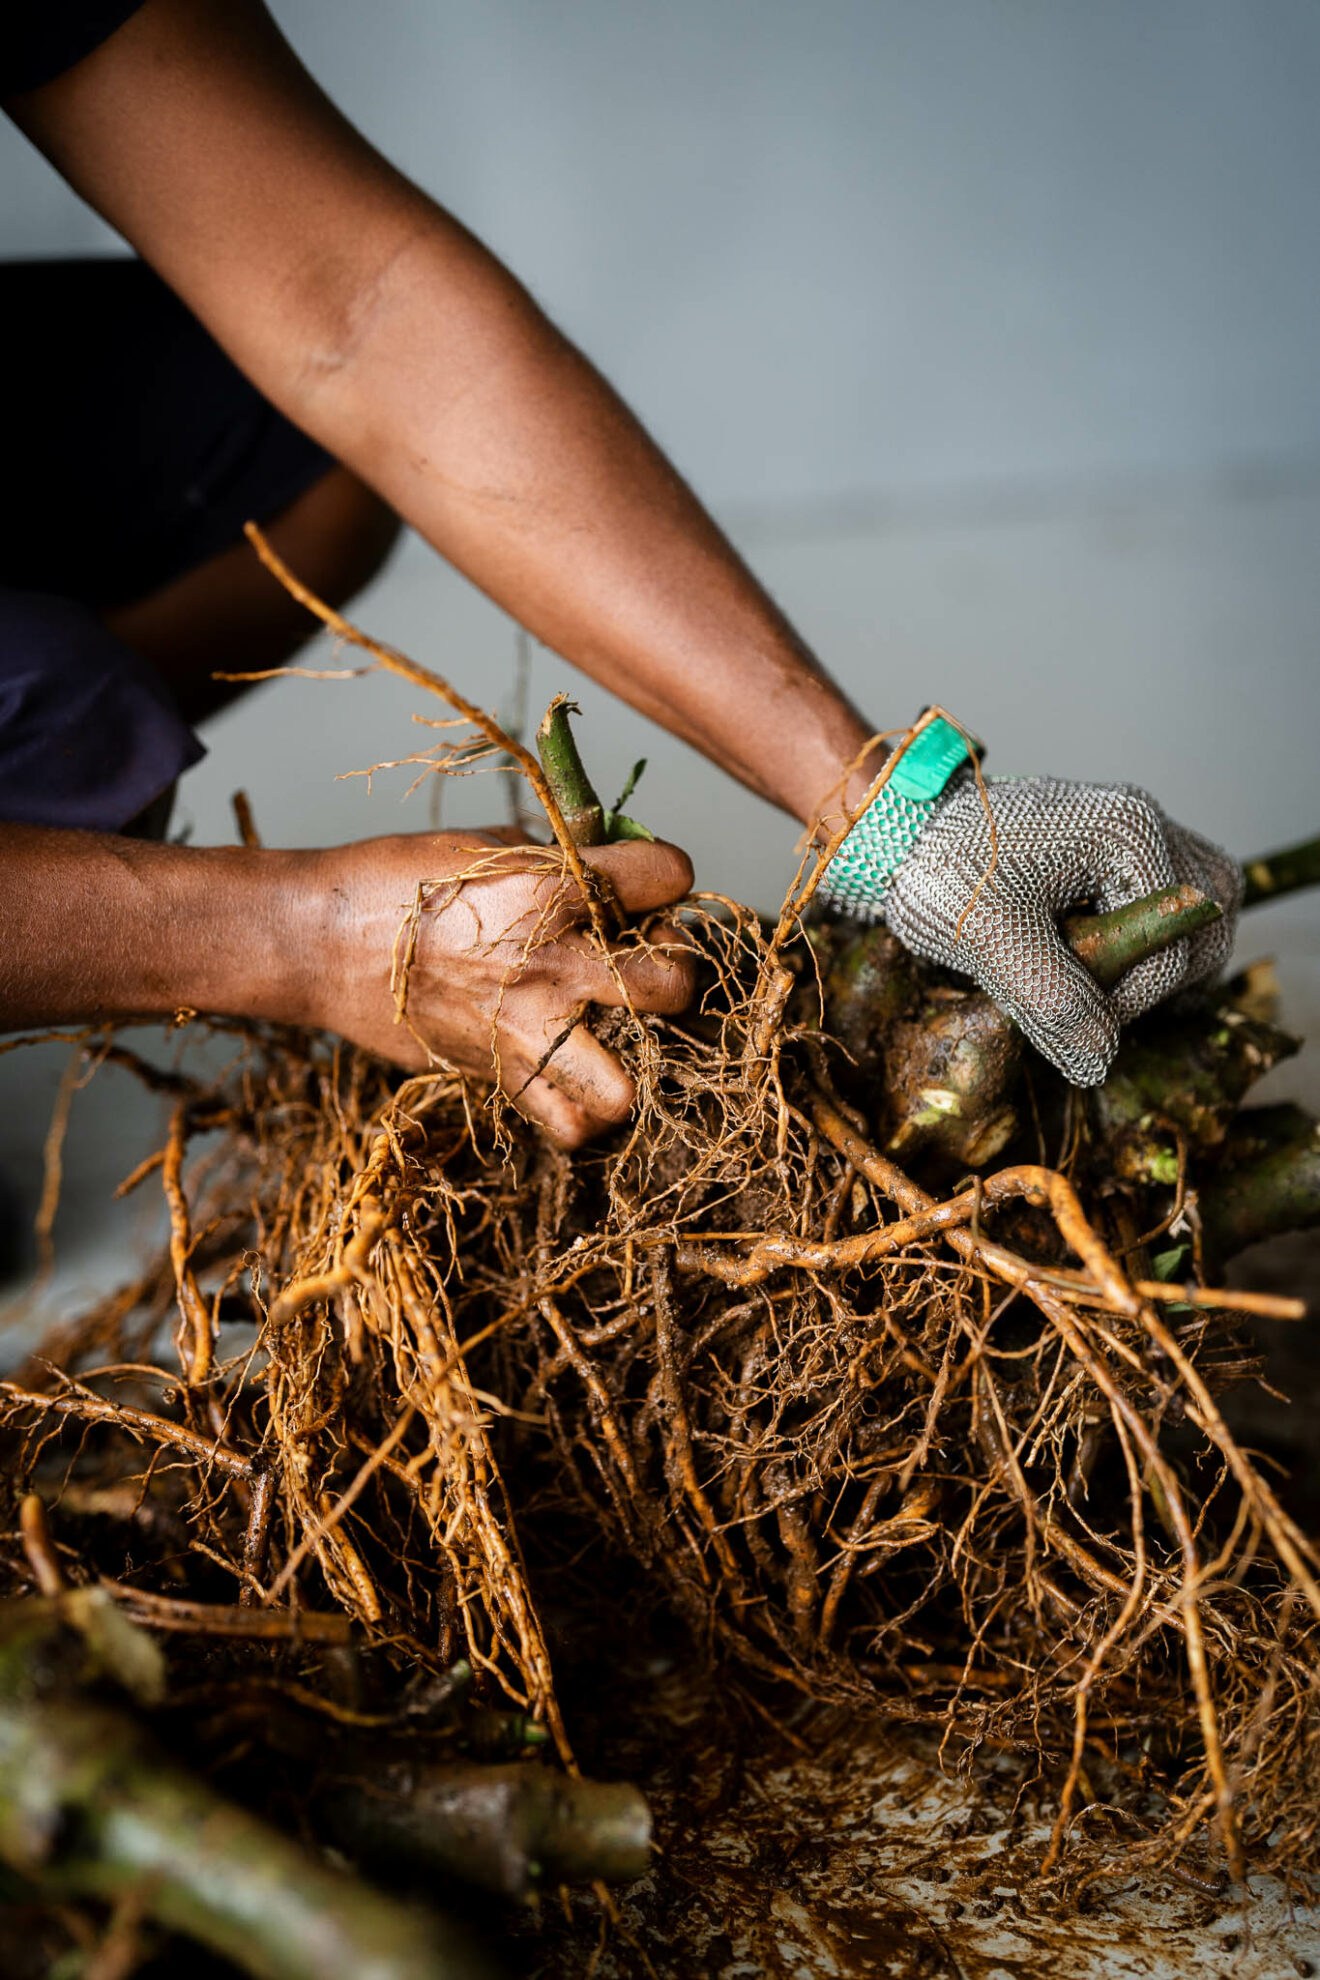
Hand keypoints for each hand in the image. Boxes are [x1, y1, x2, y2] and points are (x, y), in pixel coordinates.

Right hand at [304, 828, 695, 1145]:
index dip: (666, 875)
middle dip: (672, 971)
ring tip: (617, 1036)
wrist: (319, 942)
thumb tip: (615, 860)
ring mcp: (524, 1032)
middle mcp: (550, 965)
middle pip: (673, 985)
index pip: (668, 876)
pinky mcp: (495, 1075)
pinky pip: (566, 1125)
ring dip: (635, 1062)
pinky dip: (580, 1110)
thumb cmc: (396, 880)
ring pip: (628, 1088)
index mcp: (550, 888)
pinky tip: (572, 1072)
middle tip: (643, 963)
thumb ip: (560, 856)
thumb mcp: (486, 843)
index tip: (647, 882)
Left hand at [847, 775, 1241, 1083]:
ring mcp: (1132, 835)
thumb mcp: (989, 937)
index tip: (1070, 1020)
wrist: (896, 830)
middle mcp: (1144, 824)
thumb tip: (1102, 1062)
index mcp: (1128, 834)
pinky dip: (1140, 939)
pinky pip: (1161, 901)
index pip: (1174, 946)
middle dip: (1157, 979)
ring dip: (1158, 960)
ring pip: (1193, 912)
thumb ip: (1051, 999)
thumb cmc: (939, 869)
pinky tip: (1088, 959)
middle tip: (1093, 1003)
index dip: (1130, 1001)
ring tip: (1095, 983)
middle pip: (1206, 925)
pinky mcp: (1112, 851)